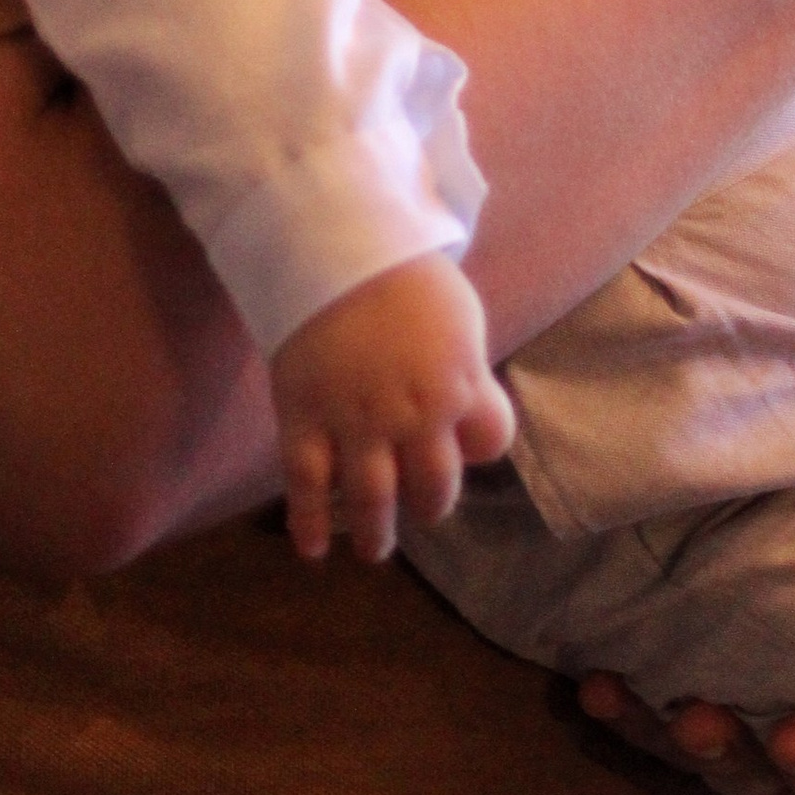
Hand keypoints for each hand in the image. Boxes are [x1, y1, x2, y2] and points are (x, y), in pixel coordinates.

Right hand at [271, 252, 515, 566]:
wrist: (331, 244)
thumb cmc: (402, 270)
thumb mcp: (458, 315)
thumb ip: (464, 364)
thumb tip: (465, 398)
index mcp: (459, 385)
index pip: (490, 440)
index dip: (478, 446)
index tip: (463, 449)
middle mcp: (413, 417)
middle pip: (434, 486)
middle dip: (429, 504)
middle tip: (421, 509)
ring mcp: (355, 423)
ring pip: (372, 498)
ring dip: (376, 532)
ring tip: (374, 550)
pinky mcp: (304, 419)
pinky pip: (307, 483)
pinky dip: (310, 522)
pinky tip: (313, 550)